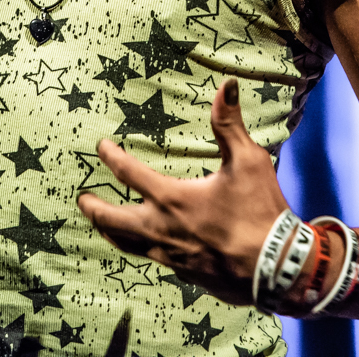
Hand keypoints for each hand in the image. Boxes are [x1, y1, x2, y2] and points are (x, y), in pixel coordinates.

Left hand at [76, 78, 289, 305]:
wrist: (276, 270)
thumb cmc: (260, 213)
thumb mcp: (248, 162)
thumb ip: (230, 124)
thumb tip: (227, 85)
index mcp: (172, 199)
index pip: (129, 174)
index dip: (111, 157)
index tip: (101, 147)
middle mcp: (163, 229)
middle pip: (113, 219)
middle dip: (94, 208)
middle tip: (82, 199)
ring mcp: (171, 255)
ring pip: (127, 244)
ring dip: (110, 230)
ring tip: (102, 224)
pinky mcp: (184, 273)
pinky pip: (152, 258)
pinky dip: (139, 247)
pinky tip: (146, 245)